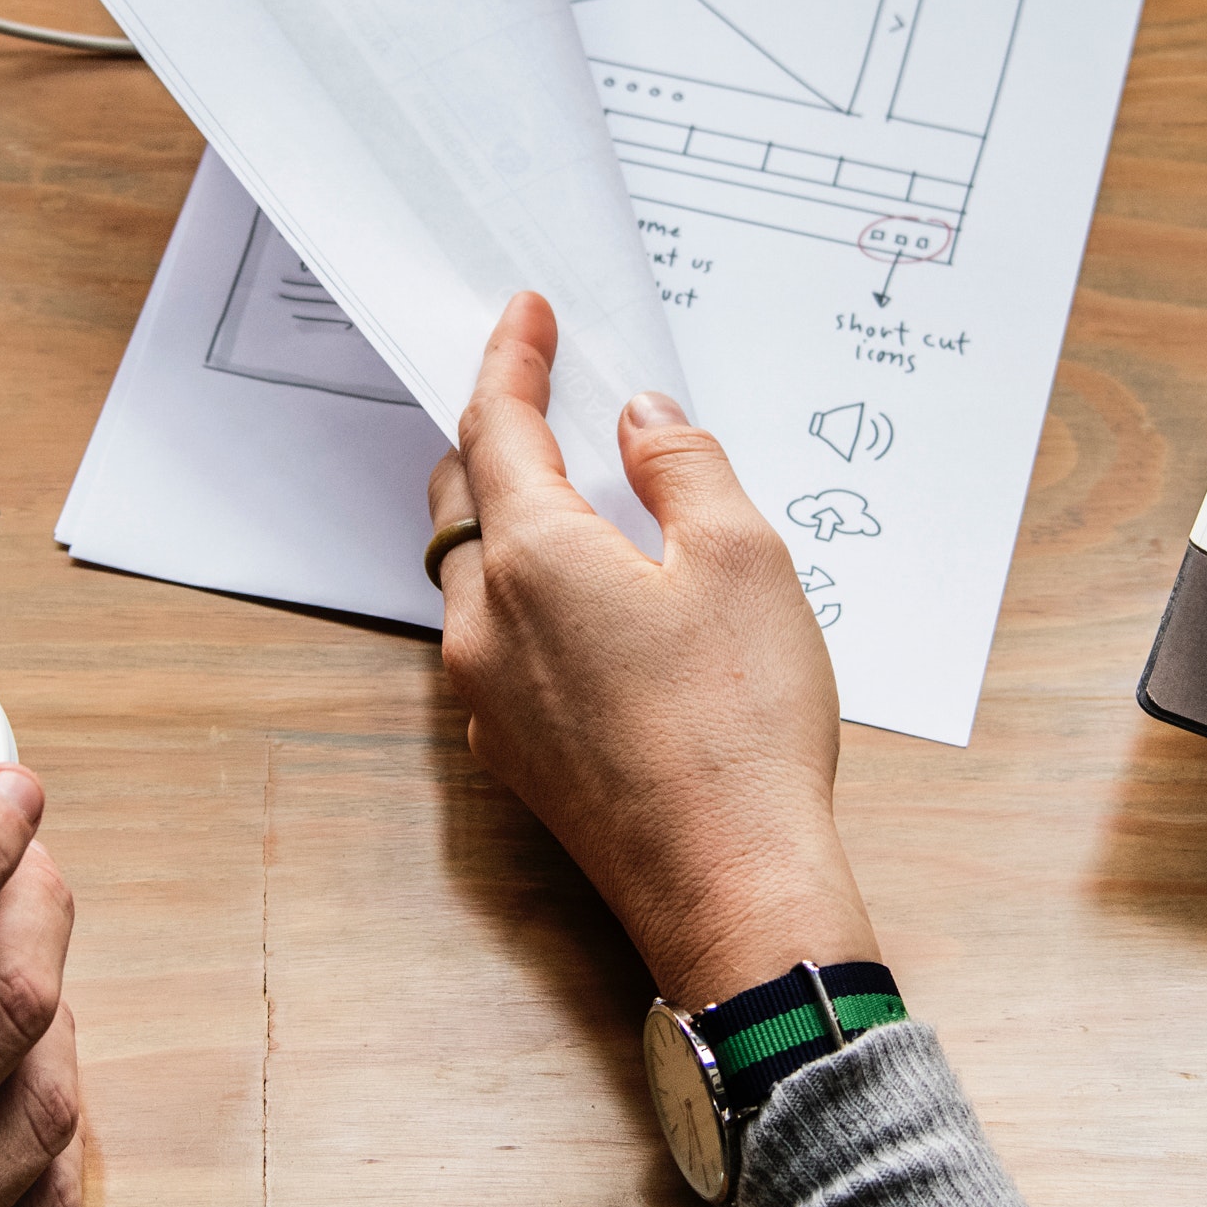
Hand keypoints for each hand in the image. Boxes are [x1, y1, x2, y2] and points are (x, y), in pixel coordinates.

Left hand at [426, 292, 876, 1008]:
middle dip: (494, 435)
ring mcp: (488, 698)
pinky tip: (586, 599)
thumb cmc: (742, 730)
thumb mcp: (743, 560)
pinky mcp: (514, 753)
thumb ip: (684, 468)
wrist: (731, 889)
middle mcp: (485, 626)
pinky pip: (493, 642)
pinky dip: (523, 592)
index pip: (496, 427)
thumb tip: (642, 420)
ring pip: (470, 575)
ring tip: (574, 491)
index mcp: (533, 560)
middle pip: (462, 499)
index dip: (511, 359)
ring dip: (506, 517)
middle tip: (541, 393)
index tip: (528, 317)